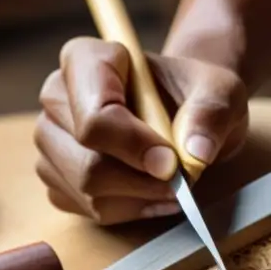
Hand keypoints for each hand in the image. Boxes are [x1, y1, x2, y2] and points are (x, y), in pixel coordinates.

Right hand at [34, 37, 247, 223]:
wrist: (184, 111)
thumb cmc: (194, 95)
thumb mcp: (220, 92)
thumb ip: (211, 114)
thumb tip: (196, 152)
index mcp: (86, 60)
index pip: (96, 116)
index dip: (133, 146)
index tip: (172, 162)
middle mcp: (57, 97)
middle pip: (88, 161)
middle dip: (141, 180)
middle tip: (180, 179)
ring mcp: (51, 139)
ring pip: (87, 190)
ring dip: (138, 197)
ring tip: (172, 185)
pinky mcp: (56, 175)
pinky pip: (87, 209)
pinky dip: (128, 209)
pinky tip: (152, 193)